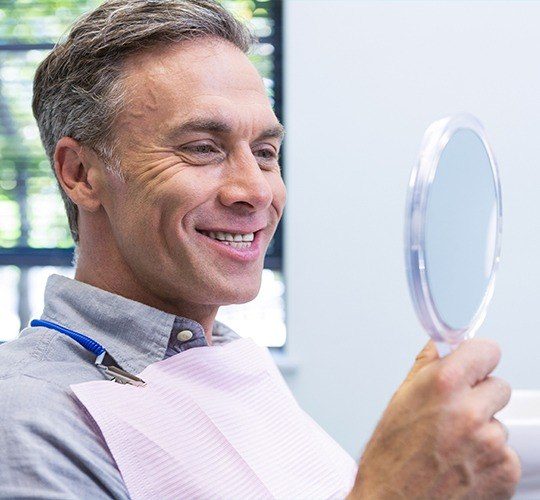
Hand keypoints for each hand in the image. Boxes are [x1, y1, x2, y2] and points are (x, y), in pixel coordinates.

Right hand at [347, 339, 520, 498]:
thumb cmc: (389, 458)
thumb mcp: (399, 400)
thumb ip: (425, 366)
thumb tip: (439, 346)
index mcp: (443, 385)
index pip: (486, 350)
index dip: (477, 357)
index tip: (472, 363)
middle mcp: (471, 411)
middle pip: (499, 386)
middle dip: (479, 396)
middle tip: (455, 412)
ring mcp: (492, 443)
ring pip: (499, 422)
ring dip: (483, 430)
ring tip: (452, 446)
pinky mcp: (506, 472)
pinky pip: (506, 453)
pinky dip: (489, 459)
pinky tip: (462, 465)